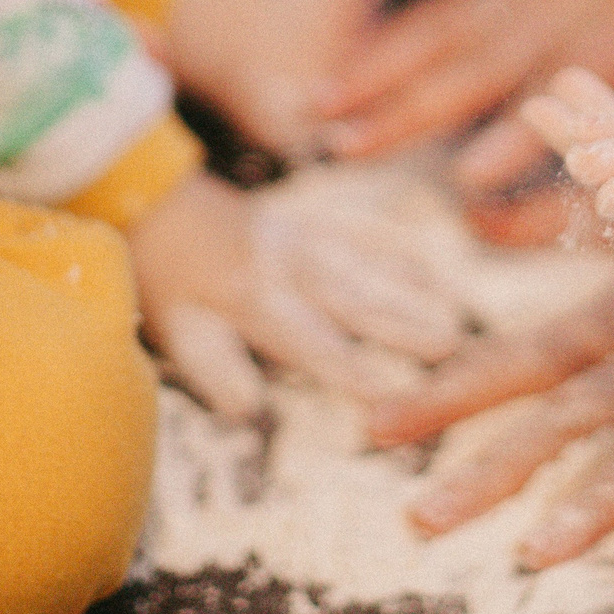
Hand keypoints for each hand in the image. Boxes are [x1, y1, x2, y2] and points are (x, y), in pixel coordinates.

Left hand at [126, 171, 470, 421]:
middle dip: (405, 325)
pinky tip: (435, 269)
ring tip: (456, 315)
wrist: (158, 200)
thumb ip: (216, 371)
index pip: (312, 342)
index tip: (391, 395)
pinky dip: (403, 251)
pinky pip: (367, 233)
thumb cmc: (168, 279)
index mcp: (256, 300)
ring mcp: (309, 238)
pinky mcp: (316, 221)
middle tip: (452, 350)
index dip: (351, 370)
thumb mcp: (177, 333)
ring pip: (371, 266)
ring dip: (416, 292)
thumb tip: (251, 412)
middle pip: (357, 301)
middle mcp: (292, 268)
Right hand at [323, 0, 613, 196]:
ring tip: (316, 116)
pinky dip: (399, 42)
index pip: (576, 63)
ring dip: (382, 71)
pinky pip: (456, 8)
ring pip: (452, 26)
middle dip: (412, 104)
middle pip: (486, 50)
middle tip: (343, 149)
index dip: (528, 123)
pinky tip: (348, 76)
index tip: (472, 179)